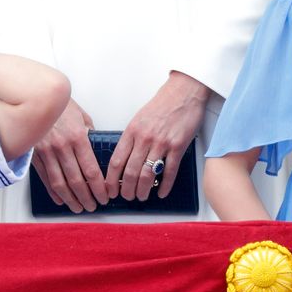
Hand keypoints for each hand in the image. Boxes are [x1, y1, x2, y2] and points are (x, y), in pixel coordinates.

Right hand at [30, 98, 109, 211]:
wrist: (36, 94)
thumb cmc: (59, 103)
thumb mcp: (81, 116)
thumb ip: (89, 133)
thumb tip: (95, 146)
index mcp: (78, 137)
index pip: (92, 171)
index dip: (99, 188)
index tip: (104, 196)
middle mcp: (62, 146)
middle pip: (77, 181)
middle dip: (87, 198)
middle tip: (93, 206)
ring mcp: (47, 151)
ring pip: (60, 183)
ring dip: (71, 199)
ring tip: (78, 207)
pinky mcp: (35, 153)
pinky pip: (44, 177)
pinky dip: (53, 191)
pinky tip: (60, 198)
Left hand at [104, 71, 208, 201]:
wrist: (181, 94)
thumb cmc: (160, 106)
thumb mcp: (138, 119)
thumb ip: (131, 138)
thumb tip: (124, 158)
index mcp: (131, 131)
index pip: (117, 160)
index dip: (111, 178)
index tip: (109, 188)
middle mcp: (144, 138)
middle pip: (130, 170)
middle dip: (126, 188)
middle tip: (126, 197)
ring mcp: (161, 143)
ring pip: (148, 173)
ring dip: (143, 189)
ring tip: (141, 196)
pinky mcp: (178, 147)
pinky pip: (170, 171)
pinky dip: (164, 185)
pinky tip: (160, 193)